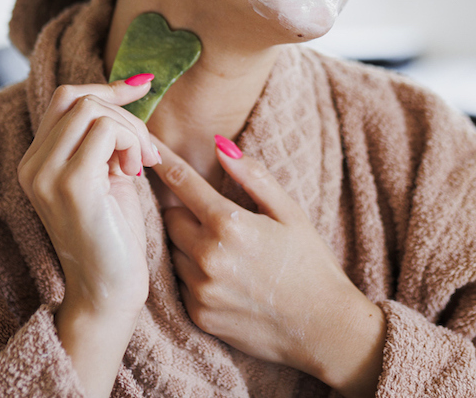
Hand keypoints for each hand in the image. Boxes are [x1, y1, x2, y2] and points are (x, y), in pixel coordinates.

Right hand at [17, 77, 162, 397]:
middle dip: (124, 114)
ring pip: (92, 110)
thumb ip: (105, 137)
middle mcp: (32, 164)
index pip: (66, 97)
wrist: (108, 291)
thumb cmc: (114, 234)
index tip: (142, 86)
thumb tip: (132, 85)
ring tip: (140, 165)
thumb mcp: (106, 173)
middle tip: (145, 153)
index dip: (107, 87)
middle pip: (78, 98)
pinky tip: (136, 173)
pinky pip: (105, 131)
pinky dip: (130, 142)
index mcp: (36, 160)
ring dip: (130, 130)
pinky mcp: (70, 185)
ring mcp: (45, 174)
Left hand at [153, 136, 385, 397]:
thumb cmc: (311, 264)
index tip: (151, 148)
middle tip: (217, 219)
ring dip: (189, 245)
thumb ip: (252, 176)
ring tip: (226, 252)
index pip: (183, 183)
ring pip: (174, 252)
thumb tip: (221, 145)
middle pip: (172, 219)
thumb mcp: (290, 212)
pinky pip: (182, 283)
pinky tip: (226, 279)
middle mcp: (208, 257)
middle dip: (187, 213)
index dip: (165, 162)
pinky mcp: (199, 315)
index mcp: (230, 224)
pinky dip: (195, 275)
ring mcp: (201, 289)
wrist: (324, 329)